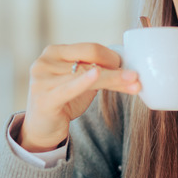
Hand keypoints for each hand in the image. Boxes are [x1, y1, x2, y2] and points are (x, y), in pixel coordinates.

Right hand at [19, 43, 140, 151]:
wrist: (42, 129)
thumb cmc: (63, 101)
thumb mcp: (82, 83)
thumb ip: (98, 72)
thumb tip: (129, 70)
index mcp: (54, 52)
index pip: (89, 49)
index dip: (111, 56)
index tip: (127, 67)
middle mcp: (45, 62)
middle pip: (89, 62)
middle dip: (115, 69)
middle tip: (135, 76)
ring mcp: (41, 80)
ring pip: (85, 76)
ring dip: (113, 81)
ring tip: (133, 84)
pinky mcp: (43, 98)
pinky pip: (69, 88)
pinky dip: (84, 81)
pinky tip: (96, 75)